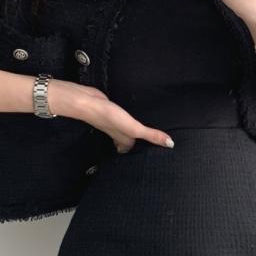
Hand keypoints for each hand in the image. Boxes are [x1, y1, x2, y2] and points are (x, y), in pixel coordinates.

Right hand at [48, 79, 174, 152]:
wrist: (84, 101)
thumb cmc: (108, 117)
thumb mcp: (133, 128)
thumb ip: (151, 135)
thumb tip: (171, 144)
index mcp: (124, 140)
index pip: (133, 150)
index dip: (142, 152)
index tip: (154, 154)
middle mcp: (118, 133)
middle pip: (129, 141)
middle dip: (138, 143)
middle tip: (152, 143)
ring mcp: (112, 122)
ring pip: (124, 130)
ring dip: (131, 131)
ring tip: (144, 131)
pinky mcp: (109, 110)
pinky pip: (119, 117)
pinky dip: (124, 118)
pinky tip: (127, 114)